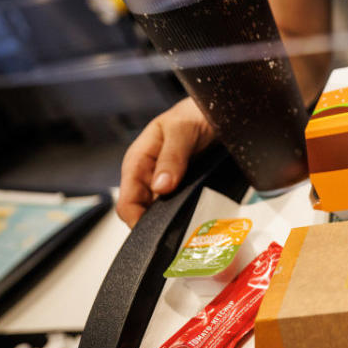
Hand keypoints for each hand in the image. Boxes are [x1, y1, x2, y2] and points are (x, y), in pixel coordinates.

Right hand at [117, 98, 215, 227]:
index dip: (136, 219)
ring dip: (176, 222)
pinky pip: (184, 208)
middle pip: (144, 212)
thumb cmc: (195, 113)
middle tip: (179, 237)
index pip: (127, 200)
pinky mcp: (187, 188)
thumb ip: (172, 156)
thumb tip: (160, 187)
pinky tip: (202, 223)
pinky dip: (190, 217)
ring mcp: (169, 183)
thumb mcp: (182, 130)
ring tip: (192, 232)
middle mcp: (151, 175)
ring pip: (164, 213)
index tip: (153, 232)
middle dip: (157, 226)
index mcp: (139, 160)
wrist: (220, 110)